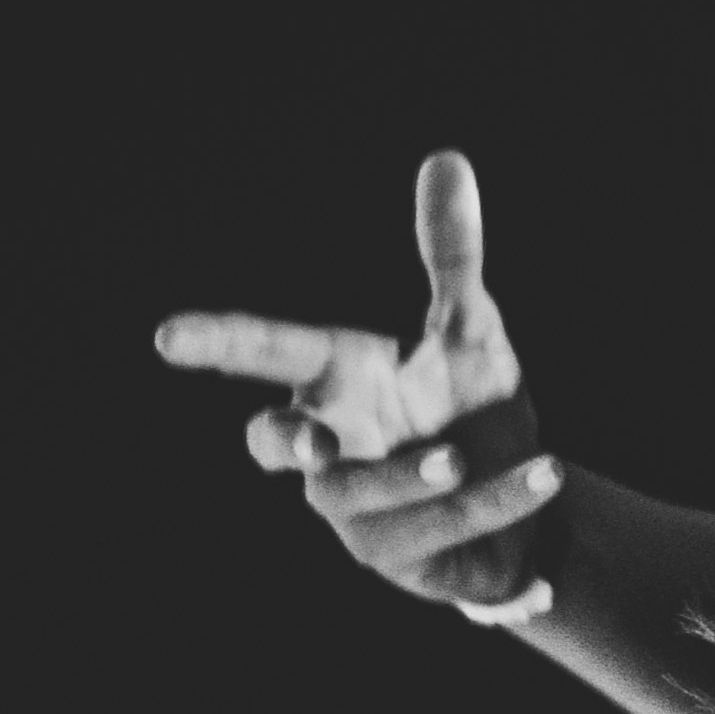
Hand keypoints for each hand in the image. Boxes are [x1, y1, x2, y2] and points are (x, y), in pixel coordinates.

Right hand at [154, 150, 565, 607]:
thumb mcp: (470, 329)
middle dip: (282, 440)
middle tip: (311, 437)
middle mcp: (332, 445)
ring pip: (355, 495)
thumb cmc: (473, 411)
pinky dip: (497, 499)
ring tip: (455, 457)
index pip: (270, 352)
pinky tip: (547, 473)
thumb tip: (448, 158)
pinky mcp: (401, 555)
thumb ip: (452, 254)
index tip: (167, 336)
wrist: (524, 505)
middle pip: (273, 443)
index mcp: (337, 381)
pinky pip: (442, 527)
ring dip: (404, 477)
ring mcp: (357, 511)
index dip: (220, 342)